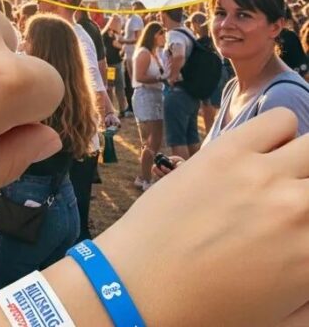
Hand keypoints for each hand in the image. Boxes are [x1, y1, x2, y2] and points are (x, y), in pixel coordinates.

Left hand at [98, 109, 308, 325]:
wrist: (136, 290)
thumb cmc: (206, 316)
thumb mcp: (284, 321)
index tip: (305, 223)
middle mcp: (303, 210)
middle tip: (295, 203)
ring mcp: (266, 176)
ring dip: (305, 162)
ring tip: (285, 180)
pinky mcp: (228, 152)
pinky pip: (281, 121)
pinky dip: (282, 136)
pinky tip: (262, 158)